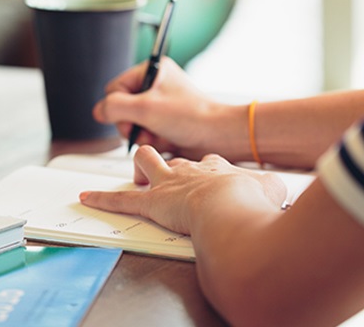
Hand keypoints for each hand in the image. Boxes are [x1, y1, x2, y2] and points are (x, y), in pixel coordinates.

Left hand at [79, 145, 287, 235]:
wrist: (231, 204)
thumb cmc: (251, 201)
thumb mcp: (271, 189)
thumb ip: (271, 188)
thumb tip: (277, 190)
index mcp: (216, 167)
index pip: (207, 163)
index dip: (208, 170)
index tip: (214, 178)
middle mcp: (189, 170)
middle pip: (173, 158)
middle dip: (169, 164)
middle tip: (173, 179)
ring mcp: (168, 184)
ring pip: (146, 163)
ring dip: (140, 171)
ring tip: (139, 180)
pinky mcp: (151, 203)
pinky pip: (121, 200)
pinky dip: (101, 199)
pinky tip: (85, 197)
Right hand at [92, 56, 242, 158]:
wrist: (218, 137)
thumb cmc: (191, 116)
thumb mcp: (145, 108)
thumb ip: (114, 107)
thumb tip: (98, 111)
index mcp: (152, 70)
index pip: (114, 88)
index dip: (119, 105)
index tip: (133, 115)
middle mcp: (155, 86)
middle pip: (121, 108)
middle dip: (131, 123)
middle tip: (145, 128)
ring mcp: (159, 106)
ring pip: (131, 123)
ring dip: (141, 134)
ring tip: (157, 135)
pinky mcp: (164, 123)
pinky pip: (143, 133)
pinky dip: (150, 140)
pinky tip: (164, 141)